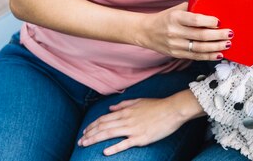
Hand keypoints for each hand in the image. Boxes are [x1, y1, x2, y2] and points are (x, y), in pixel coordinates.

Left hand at [79, 91, 203, 155]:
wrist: (172, 110)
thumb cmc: (157, 105)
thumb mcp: (138, 101)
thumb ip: (123, 105)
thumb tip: (110, 108)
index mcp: (125, 111)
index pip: (104, 118)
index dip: (92, 125)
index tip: (85, 131)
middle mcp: (126, 119)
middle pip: (103, 127)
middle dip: (89, 134)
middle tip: (80, 141)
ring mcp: (133, 129)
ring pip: (109, 134)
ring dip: (95, 139)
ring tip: (85, 144)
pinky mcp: (140, 138)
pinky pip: (124, 144)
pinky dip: (114, 148)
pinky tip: (105, 152)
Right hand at [139, 2, 232, 60]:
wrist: (146, 32)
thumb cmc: (165, 18)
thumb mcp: (176, 9)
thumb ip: (193, 7)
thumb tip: (212, 5)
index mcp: (175, 17)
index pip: (194, 20)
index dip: (208, 21)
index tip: (219, 21)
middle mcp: (174, 32)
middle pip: (200, 35)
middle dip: (218, 35)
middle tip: (230, 33)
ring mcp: (175, 45)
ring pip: (199, 48)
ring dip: (216, 47)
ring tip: (228, 44)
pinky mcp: (176, 54)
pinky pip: (195, 57)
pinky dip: (208, 56)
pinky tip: (218, 54)